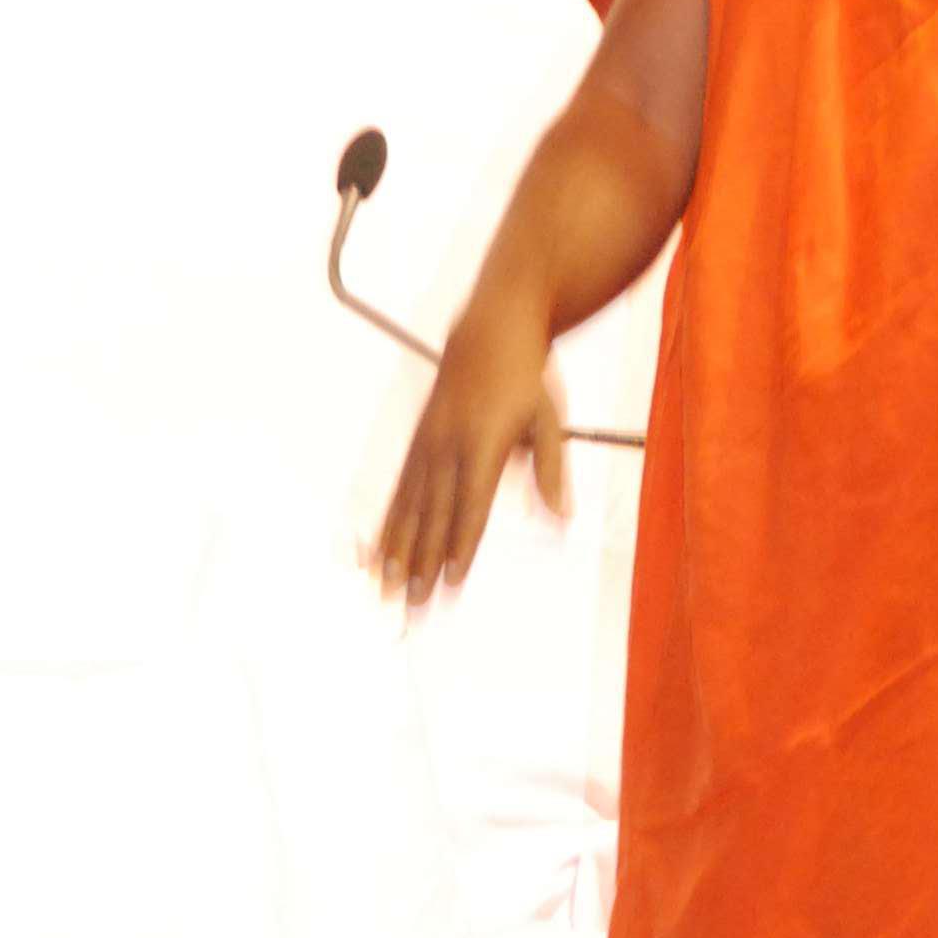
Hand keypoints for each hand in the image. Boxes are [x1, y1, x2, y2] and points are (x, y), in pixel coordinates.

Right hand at [374, 298, 569, 604]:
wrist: (487, 327)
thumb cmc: (526, 376)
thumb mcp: (549, 417)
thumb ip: (551, 470)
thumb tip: (561, 518)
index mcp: (482, 443)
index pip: (471, 506)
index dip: (461, 545)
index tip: (451, 582)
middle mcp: (447, 447)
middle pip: (433, 517)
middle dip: (422, 567)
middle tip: (413, 609)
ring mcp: (426, 445)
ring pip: (407, 509)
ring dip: (396, 556)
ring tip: (385, 595)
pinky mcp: (416, 444)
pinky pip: (397, 493)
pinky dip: (385, 528)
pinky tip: (375, 558)